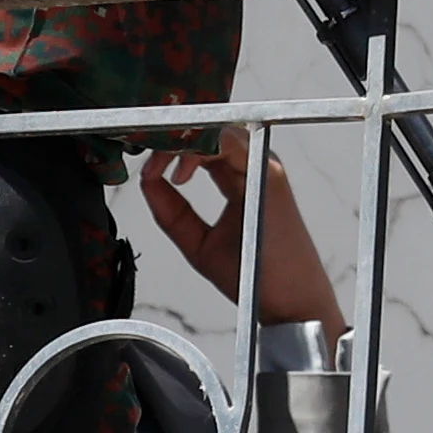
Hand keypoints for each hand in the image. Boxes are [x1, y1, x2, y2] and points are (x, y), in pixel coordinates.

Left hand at [141, 139, 346, 345]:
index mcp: (242, 175)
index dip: (170, 147)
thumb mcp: (198, 242)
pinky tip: (179, 176)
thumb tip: (146, 181)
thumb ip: (172, 212)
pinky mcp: (269, 176)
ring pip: (217, 130)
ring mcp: (264, 166)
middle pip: (209, 131)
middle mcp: (256, 163)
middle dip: (172, 137)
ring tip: (158, 167)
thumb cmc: (251, 275)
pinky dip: (199, 150)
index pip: (203, 145)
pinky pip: (231, 144)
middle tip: (143, 153)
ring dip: (181, 141)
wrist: (289, 302)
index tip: (144, 163)